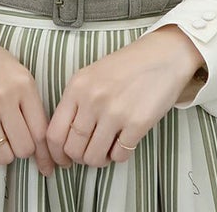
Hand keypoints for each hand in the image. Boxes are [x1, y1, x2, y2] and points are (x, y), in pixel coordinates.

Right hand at [0, 22, 54, 176]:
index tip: (43, 160)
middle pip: (25, 147)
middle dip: (21, 150)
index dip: (43, 150)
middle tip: (14, 142)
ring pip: (3, 155)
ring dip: (2, 154)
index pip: (41, 130)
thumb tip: (37, 134)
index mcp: (23, 83)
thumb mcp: (14, 69)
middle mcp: (5, 97)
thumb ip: (27, 98)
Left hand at [45, 25, 204, 167]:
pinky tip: (124, 141)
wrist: (162, 56)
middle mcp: (92, 99)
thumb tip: (64, 140)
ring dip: (100, 159)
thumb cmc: (125, 67)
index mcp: (77, 86)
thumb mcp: (91, 76)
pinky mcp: (137, 123)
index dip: (56, 154)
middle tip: (90, 152)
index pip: (54, 133)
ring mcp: (115, 112)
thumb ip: (75, 103)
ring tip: (108, 148)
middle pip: (73, 149)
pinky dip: (119, 155)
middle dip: (80, 157)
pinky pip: (119, 156)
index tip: (63, 160)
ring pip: (94, 157)